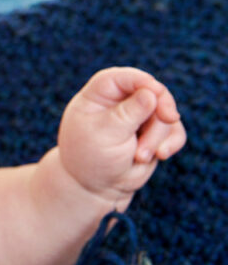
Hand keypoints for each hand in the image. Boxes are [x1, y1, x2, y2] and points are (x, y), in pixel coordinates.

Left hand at [57, 67, 185, 198]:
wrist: (94, 187)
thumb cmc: (90, 158)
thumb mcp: (105, 134)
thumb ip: (128, 113)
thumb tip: (151, 93)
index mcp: (99, 95)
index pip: (122, 78)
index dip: (142, 82)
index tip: (156, 95)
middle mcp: (120, 101)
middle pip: (152, 93)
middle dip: (159, 112)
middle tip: (168, 119)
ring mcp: (139, 116)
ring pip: (165, 115)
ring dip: (158, 137)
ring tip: (140, 156)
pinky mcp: (154, 132)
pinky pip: (174, 131)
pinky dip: (171, 143)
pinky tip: (161, 156)